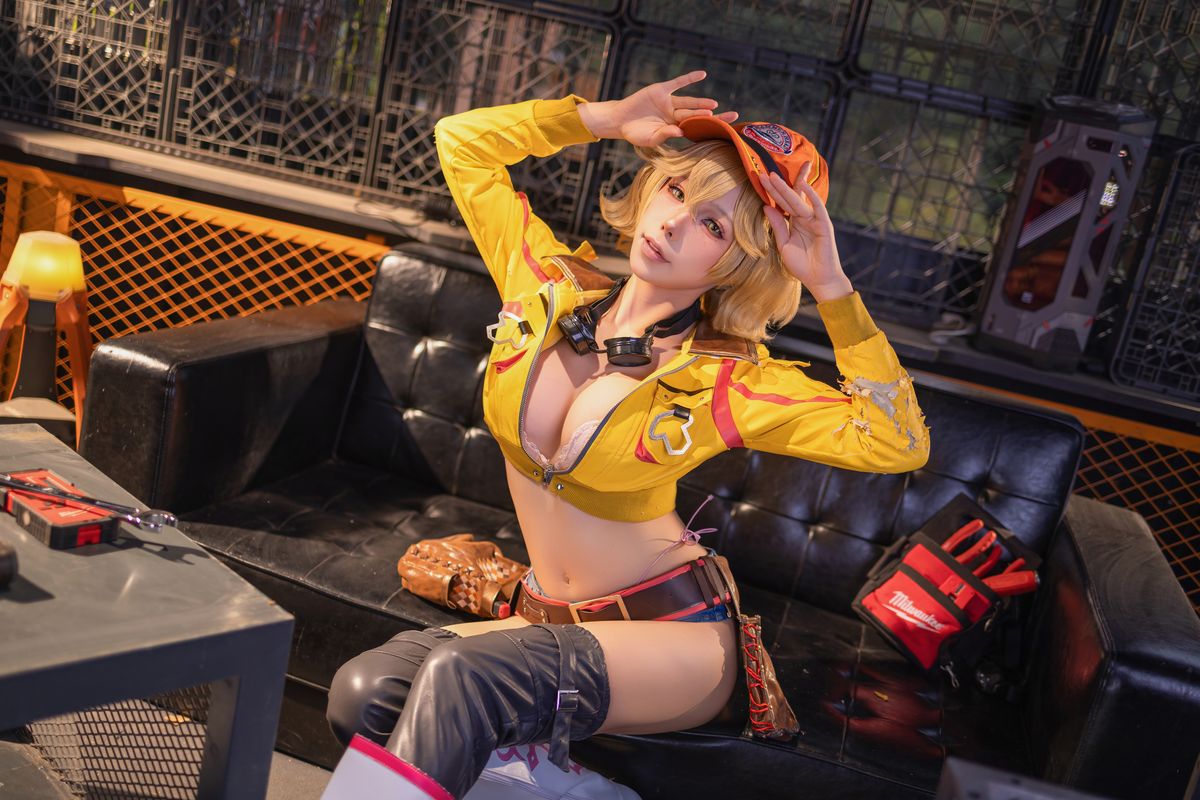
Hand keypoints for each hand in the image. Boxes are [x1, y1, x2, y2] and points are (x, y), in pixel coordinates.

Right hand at [578, 70, 737, 146]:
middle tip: (732, 116)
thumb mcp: (650, 138)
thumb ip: (665, 134)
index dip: (709, 128)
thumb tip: (681, 132)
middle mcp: (674, 114)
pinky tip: (702, 74)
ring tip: (714, 105)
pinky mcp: (661, 90)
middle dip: (713, 116)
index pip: (696, 127)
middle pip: (696, 114)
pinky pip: (677, 83)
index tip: (726, 130)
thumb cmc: (635, 133)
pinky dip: (689, 78)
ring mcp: (668, 102)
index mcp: (674, 127)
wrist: (619, 120)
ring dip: (700, 103)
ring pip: (688, 102)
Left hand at [760, 166, 851, 301]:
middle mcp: (804, 218)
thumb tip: (766, 207)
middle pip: (789, 197)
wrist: (818, 279)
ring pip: (799, 200)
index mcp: (794, 222)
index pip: (782, 203)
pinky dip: (811, 195)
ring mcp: (815, 220)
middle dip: (777, 185)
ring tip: (774, 176)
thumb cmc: (802, 265)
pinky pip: (817, 207)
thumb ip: (777, 226)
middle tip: (763, 172)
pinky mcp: (824, 224)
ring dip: (787, 187)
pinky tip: (802, 184)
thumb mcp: (784, 244)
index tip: (760, 179)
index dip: (772, 191)